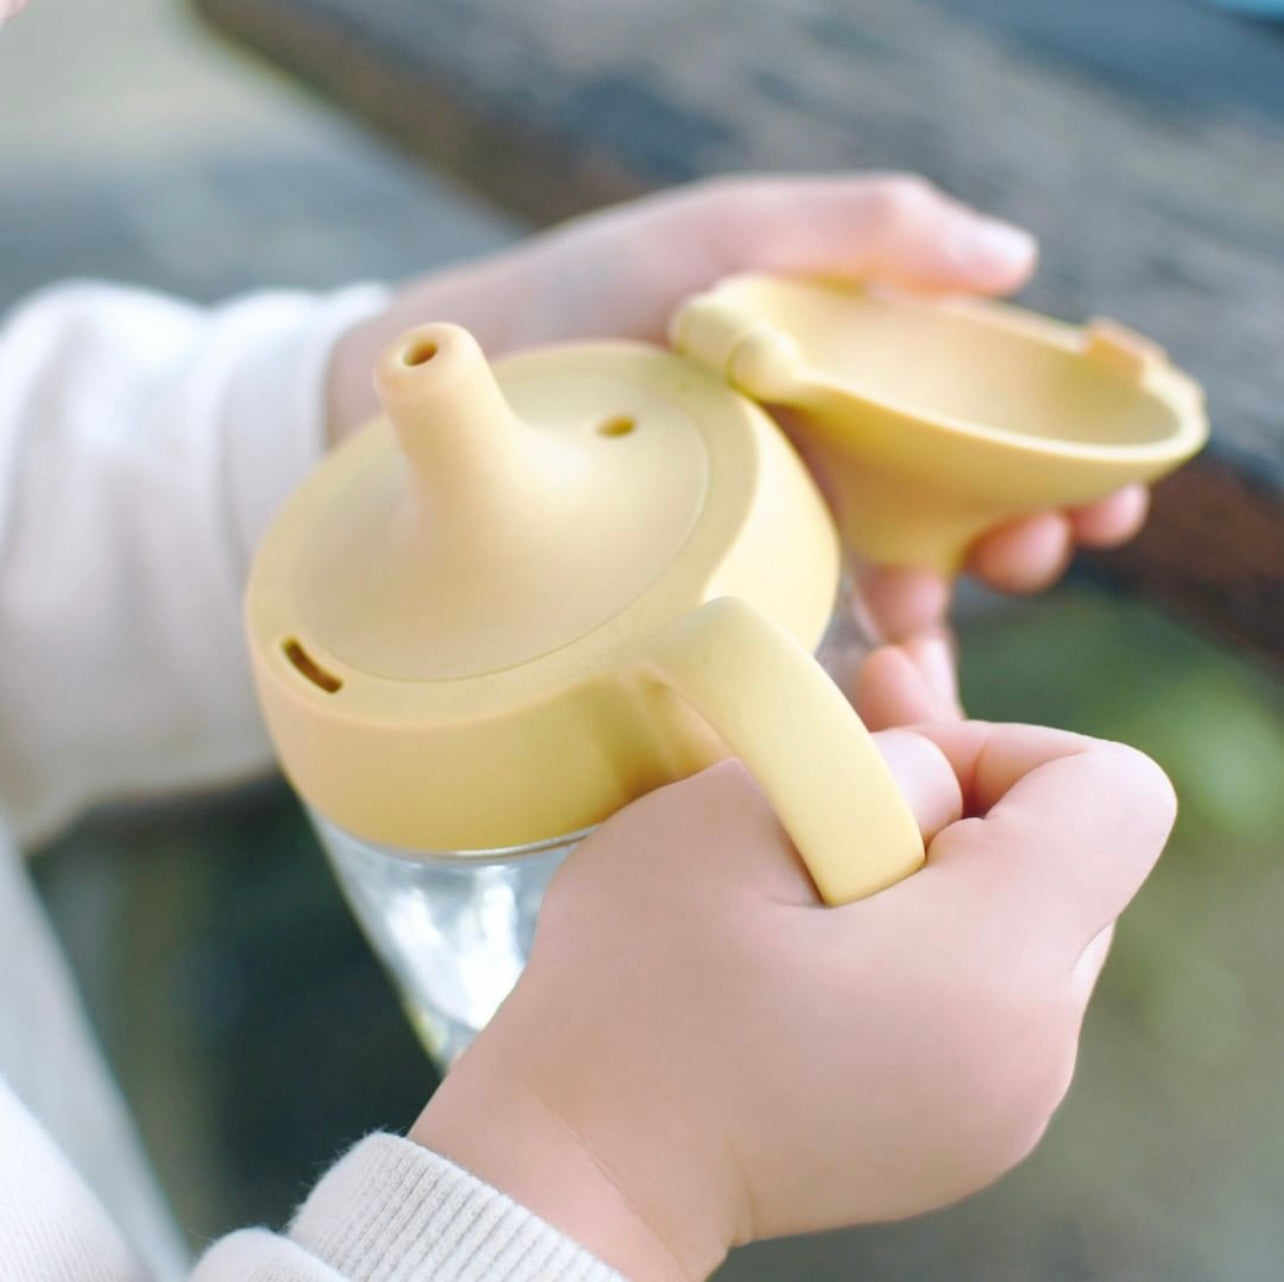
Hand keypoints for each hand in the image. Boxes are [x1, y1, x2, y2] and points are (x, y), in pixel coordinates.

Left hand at [328, 174, 1146, 654]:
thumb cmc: (582, 294)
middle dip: (1024, 535)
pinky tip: (864, 680)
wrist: (455, 386)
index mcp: (845, 372)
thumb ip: (852, 232)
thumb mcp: (718, 239)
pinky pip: (807, 635)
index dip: (1059, 456)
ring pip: (894, 579)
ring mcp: (773, 528)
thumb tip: (1011, 252)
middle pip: (960, 506)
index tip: (1106, 493)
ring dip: (946, 615)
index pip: (985, 417)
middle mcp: (823, 455)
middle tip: (1044, 553)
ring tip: (940, 629)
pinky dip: (847, 666)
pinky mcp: (718, 591)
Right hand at [410, 702, 1175, 1280]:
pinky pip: (988, 990)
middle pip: (1071, 858)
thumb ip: (863, 761)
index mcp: (992, 968)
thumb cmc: (634, 991)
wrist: (585, 1166)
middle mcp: (1033, 1049)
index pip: (1114, 793)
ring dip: (931, 872)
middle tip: (837, 789)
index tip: (891, 769)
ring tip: (810, 875)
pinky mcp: (964, 1127)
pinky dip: (919, 941)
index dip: (1007, 742)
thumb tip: (935, 777)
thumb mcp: (728, 814)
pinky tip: (814, 945)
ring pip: (1025, 921)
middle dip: (958, 806)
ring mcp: (1007, 1104)